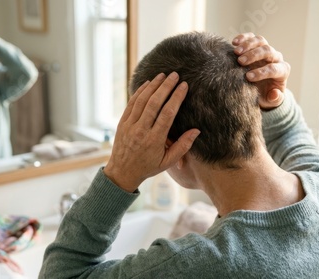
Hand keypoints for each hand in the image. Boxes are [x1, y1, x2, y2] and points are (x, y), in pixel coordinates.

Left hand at [103, 72, 199, 191]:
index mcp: (154, 140)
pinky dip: (140, 92)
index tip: (183, 86)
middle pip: (154, 103)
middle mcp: (141, 130)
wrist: (122, 172)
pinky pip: (131, 103)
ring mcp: (130, 125)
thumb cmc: (148, 167)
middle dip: (165, 86)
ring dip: (153, 85)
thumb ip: (183, 146)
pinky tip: (148, 83)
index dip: (176, 97)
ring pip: (142, 100)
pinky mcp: (122, 123)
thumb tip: (196, 130)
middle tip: (175, 75)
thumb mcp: (168, 161)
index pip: (167, 114)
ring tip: (162, 75)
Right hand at [232, 33, 290, 109]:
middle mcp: (276, 58)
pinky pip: (252, 37)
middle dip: (254, 55)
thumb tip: (274, 94)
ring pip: (260, 41)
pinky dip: (243, 38)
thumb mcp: (270, 101)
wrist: (260, 87)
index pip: (274, 68)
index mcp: (282, 71)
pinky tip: (234, 42)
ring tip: (236, 52)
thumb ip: (275, 98)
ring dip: (248, 45)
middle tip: (241, 62)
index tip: (248, 77)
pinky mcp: (256, 45)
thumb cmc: (265, 95)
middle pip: (268, 51)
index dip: (262, 72)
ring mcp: (266, 50)